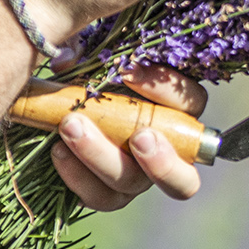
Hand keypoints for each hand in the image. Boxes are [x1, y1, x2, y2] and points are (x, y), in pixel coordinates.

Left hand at [51, 68, 208, 210]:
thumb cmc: (87, 76)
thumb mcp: (91, 57)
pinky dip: (77, 176)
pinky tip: (58, 150)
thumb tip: (66, 59)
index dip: (167, 90)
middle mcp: (164, 154)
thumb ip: (85, 52)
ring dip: (102, 157)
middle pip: (183, 178)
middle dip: (163, 161)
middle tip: (140, 137)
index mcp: (176, 114)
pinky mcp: (104, 193)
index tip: (129, 71)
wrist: (56, 109)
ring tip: (72, 127)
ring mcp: (135, 179)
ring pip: (130, 183)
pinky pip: (97, 196)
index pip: (193, 104)